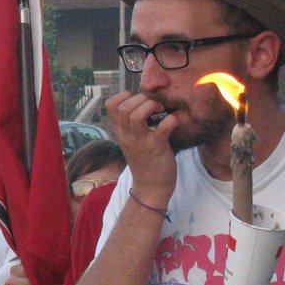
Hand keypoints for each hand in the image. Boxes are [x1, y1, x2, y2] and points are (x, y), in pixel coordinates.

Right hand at [104, 90, 177, 204]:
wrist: (151, 188)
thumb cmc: (145, 162)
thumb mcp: (132, 142)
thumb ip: (134, 125)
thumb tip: (144, 105)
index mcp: (121, 132)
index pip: (110, 105)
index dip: (124, 96)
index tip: (138, 100)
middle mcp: (127, 135)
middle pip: (123, 107)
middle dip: (140, 98)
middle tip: (154, 104)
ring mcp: (140, 142)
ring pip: (136, 115)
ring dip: (151, 106)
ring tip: (162, 110)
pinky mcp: (156, 148)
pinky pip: (162, 128)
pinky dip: (170, 120)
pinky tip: (174, 121)